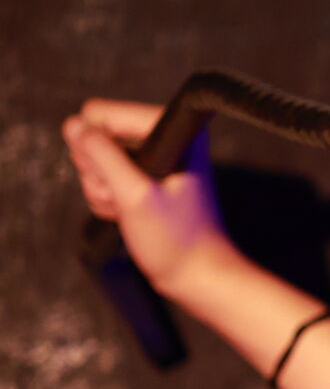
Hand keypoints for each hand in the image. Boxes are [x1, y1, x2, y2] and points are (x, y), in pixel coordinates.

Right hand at [60, 97, 233, 305]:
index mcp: (172, 128)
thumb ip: (102, 157)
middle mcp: (163, 135)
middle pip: (95, 136)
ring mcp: (151, 157)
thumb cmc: (175, 239)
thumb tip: (73, 125)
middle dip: (100, 173)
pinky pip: (104, 177)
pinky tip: (127, 215)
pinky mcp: (143, 176)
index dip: (95, 147)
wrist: (196, 274)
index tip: (117, 178)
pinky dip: (108, 199)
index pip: (101, 114)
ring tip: (129, 211)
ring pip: (94, 160)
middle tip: (126, 198)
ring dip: (103, 190)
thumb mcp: (134, 196)